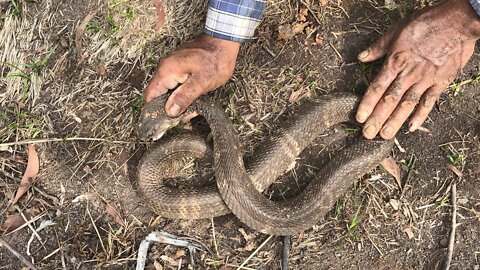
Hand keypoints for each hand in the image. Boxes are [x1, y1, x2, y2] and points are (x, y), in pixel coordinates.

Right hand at [144, 34, 239, 116]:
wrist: (223, 42)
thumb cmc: (215, 60)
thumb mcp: (201, 82)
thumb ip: (184, 97)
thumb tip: (170, 111)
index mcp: (167, 71)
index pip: (150, 95)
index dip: (153, 111)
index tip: (160, 123)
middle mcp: (166, 68)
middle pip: (158, 94)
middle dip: (166, 109)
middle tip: (179, 119)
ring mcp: (172, 66)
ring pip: (167, 90)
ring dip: (175, 102)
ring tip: (188, 112)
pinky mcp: (180, 67)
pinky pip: (175, 84)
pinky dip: (180, 94)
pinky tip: (190, 100)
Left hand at [356, 0, 479, 138]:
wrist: (458, 21)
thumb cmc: (426, 23)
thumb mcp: (396, 30)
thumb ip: (378, 47)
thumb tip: (361, 57)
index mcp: (395, 61)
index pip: (377, 87)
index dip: (367, 103)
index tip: (359, 117)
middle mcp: (409, 73)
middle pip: (390, 100)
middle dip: (377, 118)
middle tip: (368, 134)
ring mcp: (426, 79)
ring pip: (407, 104)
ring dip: (395, 121)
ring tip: (385, 135)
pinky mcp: (441, 81)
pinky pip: (429, 102)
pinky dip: (420, 115)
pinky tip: (411, 127)